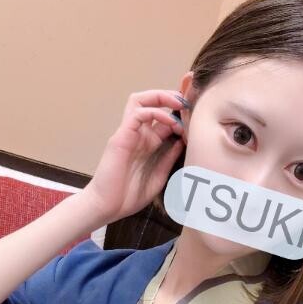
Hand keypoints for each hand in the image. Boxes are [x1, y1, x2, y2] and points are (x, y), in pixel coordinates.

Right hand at [80, 89, 187, 223]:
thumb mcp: (159, 176)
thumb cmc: (128, 196)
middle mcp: (138, 134)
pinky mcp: (121, 137)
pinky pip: (137, 113)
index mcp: (148, 143)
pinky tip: (170, 122)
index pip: (163, 118)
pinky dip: (155, 112)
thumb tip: (183, 142)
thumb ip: (169, 158)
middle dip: (170, 96)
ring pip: (140, 100)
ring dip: (161, 97)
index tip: (195, 120)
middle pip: (150, 101)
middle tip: (187, 103)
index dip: (180, 114)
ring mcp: (128, 133)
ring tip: (179, 105)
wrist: (106, 206)